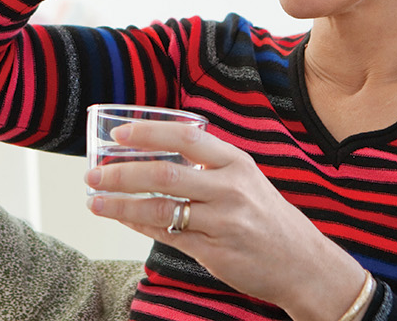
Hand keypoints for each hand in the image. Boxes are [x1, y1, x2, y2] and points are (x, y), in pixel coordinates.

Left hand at [85, 122, 365, 320]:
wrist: (303, 264)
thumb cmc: (269, 219)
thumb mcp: (247, 181)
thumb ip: (209, 167)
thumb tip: (157, 153)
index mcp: (237, 163)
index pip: (187, 137)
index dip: (149, 132)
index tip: (119, 133)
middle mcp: (230, 189)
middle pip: (165, 173)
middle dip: (122, 173)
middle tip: (93, 173)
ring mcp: (222, 222)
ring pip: (160, 208)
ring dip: (121, 205)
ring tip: (95, 200)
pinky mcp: (214, 252)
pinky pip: (168, 235)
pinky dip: (140, 226)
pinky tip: (123, 219)